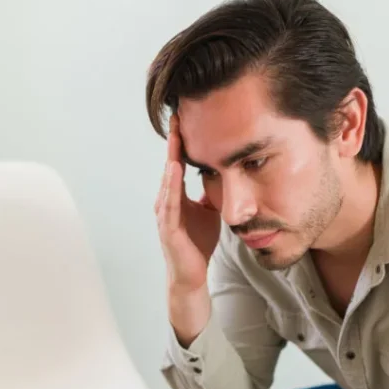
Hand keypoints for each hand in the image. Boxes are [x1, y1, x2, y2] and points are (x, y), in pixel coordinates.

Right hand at [154, 113, 221, 294]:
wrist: (192, 274)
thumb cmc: (198, 243)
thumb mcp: (209, 210)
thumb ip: (211, 192)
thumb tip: (223, 172)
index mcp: (176, 196)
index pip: (178, 162)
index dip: (181, 141)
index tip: (185, 116)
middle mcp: (166, 201)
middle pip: (170, 165)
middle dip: (173, 141)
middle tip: (177, 114)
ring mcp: (165, 214)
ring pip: (168, 180)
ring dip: (171, 157)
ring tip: (175, 135)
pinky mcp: (168, 228)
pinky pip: (170, 202)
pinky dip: (172, 184)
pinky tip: (175, 168)